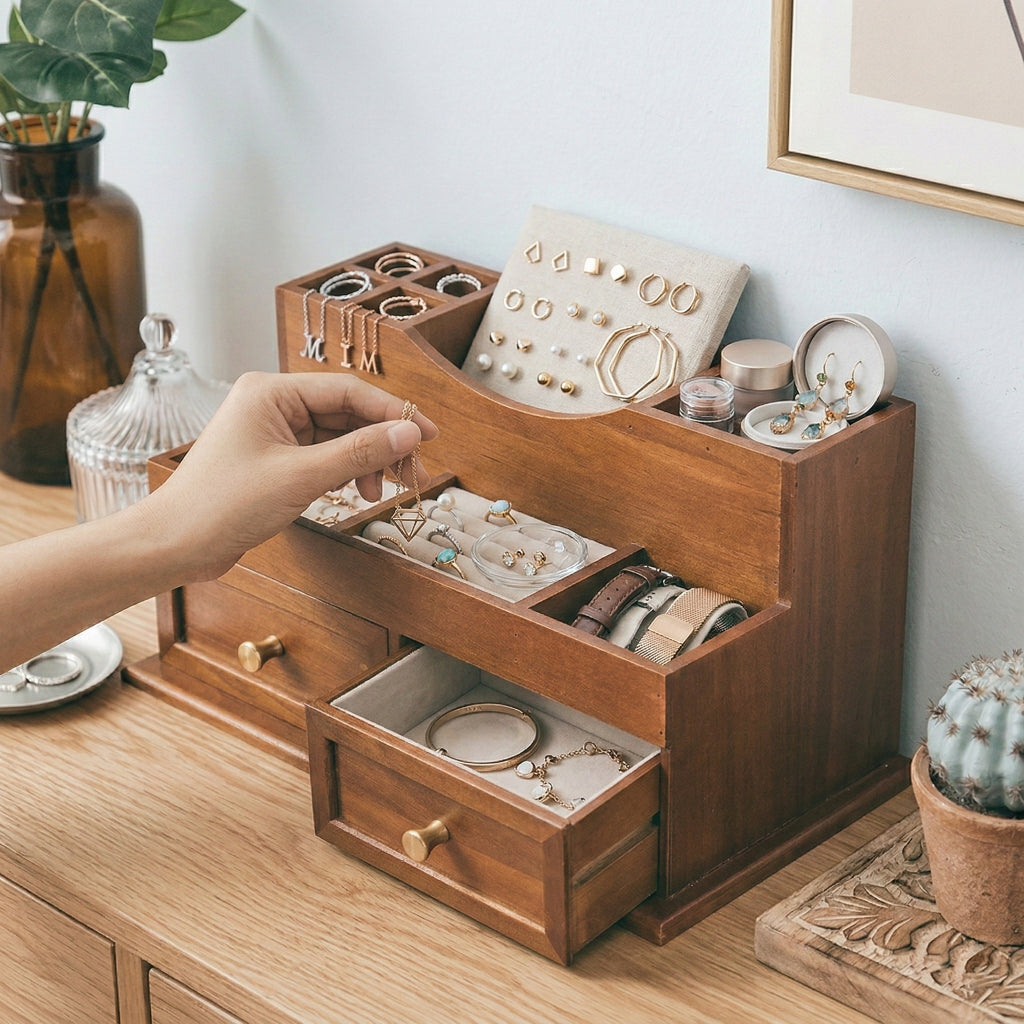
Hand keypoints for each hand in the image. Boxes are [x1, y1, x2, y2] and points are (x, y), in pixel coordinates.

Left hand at [146, 371, 437, 580]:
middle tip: (414, 472)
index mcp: (271, 391)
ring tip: (380, 491)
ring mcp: (272, 432)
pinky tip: (357, 492)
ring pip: (338, 437)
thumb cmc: (221, 505)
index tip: (428, 435)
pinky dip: (345, 473)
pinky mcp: (274, 460)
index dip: (393, 413)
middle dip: (382, 443)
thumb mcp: (301, 477)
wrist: (174, 545)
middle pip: (347, 414)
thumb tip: (410, 433)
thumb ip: (360, 452)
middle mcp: (272, 404)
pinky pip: (323, 456)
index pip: (348, 391)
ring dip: (365, 462)